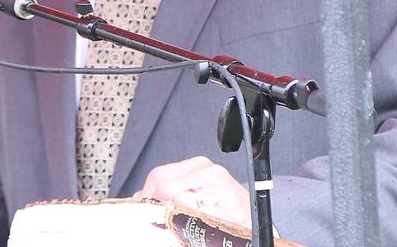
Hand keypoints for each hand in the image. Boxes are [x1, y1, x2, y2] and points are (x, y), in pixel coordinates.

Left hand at [134, 156, 251, 229]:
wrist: (257, 228)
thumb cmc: (225, 213)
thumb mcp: (197, 195)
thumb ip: (171, 192)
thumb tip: (139, 197)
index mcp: (199, 166)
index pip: (159, 176)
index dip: (147, 196)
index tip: (142, 211)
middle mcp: (211, 172)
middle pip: (166, 187)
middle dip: (156, 208)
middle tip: (155, 222)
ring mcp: (223, 189)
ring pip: (180, 202)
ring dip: (171, 218)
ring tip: (174, 226)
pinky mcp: (233, 209)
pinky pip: (199, 218)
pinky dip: (189, 226)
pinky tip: (191, 231)